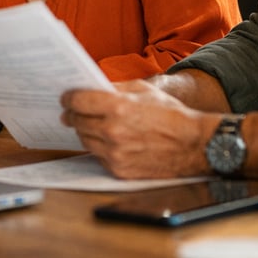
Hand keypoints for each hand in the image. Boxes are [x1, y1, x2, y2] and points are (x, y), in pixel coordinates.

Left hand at [60, 80, 215, 178]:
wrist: (192, 145)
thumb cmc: (170, 114)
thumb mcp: (143, 90)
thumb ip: (114, 88)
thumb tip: (92, 87)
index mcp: (118, 107)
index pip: (78, 101)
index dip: (68, 98)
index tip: (65, 97)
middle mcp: (112, 131)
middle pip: (77, 122)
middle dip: (72, 115)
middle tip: (70, 111)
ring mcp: (115, 153)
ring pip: (84, 140)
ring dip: (84, 131)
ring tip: (88, 124)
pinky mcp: (119, 170)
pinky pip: (97, 156)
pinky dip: (98, 147)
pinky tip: (106, 140)